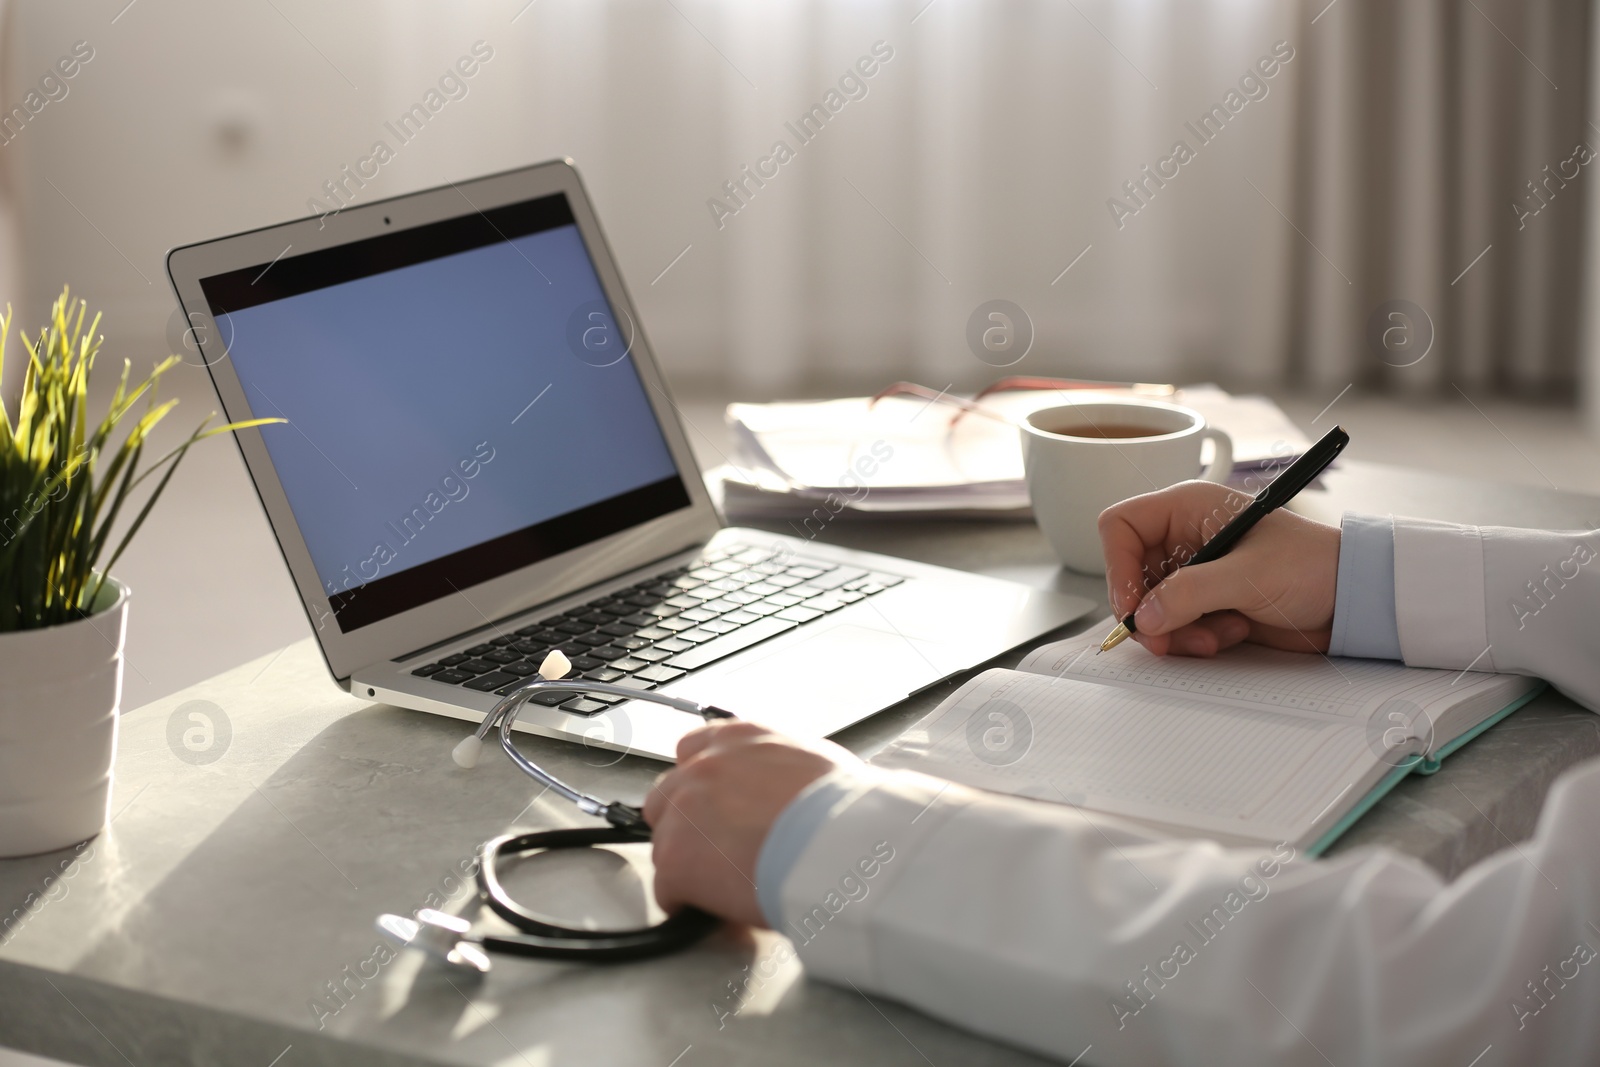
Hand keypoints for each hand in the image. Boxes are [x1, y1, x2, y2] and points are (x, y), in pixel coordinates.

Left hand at [643, 721, 853, 926]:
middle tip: (720, 852)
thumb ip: (777, 770)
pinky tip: (721, 909)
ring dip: (690, 867)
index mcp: (738, 739)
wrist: (841, 844)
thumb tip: (781, 793)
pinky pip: (668, 891)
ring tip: (729, 886)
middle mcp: (704, 767)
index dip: (702, 787)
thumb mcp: (813, 763)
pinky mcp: (676, 858)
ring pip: (665, 846)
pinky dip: (690, 904)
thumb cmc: (844, 810)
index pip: (692, 752)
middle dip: (687, 827)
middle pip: (666, 799)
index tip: (714, 809)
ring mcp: (684, 811)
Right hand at [1098, 480, 1340, 655]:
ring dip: (1176, 631)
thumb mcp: (1249, 576)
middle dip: (1148, 612)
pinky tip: (1231, 633)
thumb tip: (1143, 617)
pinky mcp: (1205, 604)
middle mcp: (1184, 538)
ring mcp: (1194, 573)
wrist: (1353, 600)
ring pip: (1149, 608)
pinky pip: (1174, 627)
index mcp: (1188, 508)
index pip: (1121, 526)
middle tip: (1166, 639)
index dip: (1118, 566)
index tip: (1133, 605)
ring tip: (1216, 635)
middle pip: (1130, 575)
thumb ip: (1190, 594)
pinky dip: (1194, 639)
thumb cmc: (1314, 566)